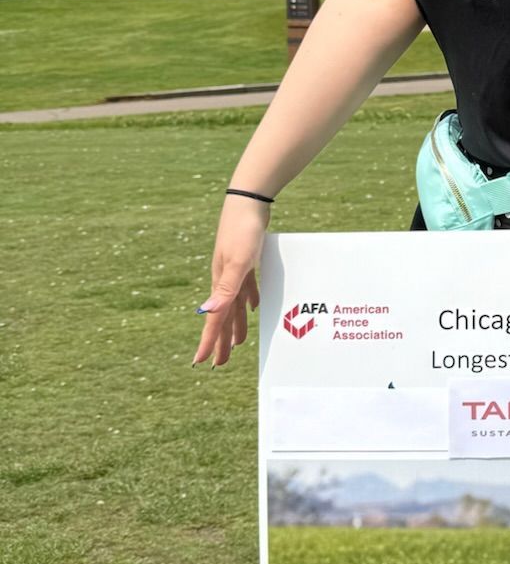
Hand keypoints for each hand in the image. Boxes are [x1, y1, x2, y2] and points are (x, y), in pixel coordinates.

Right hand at [192, 196, 269, 367]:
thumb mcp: (237, 260)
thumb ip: (226, 287)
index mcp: (221, 283)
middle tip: (220, 363)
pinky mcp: (246, 259)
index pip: (213, 319)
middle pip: (223, 316)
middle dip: (221, 340)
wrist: (248, 201)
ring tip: (237, 343)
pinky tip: (253, 307)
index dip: (208, 341)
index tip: (201, 362)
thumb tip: (208, 312)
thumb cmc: (243, 229)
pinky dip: (248, 300)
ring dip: (235, 323)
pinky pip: (246, 287)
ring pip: (234, 304)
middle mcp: (224, 279)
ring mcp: (234, 269)